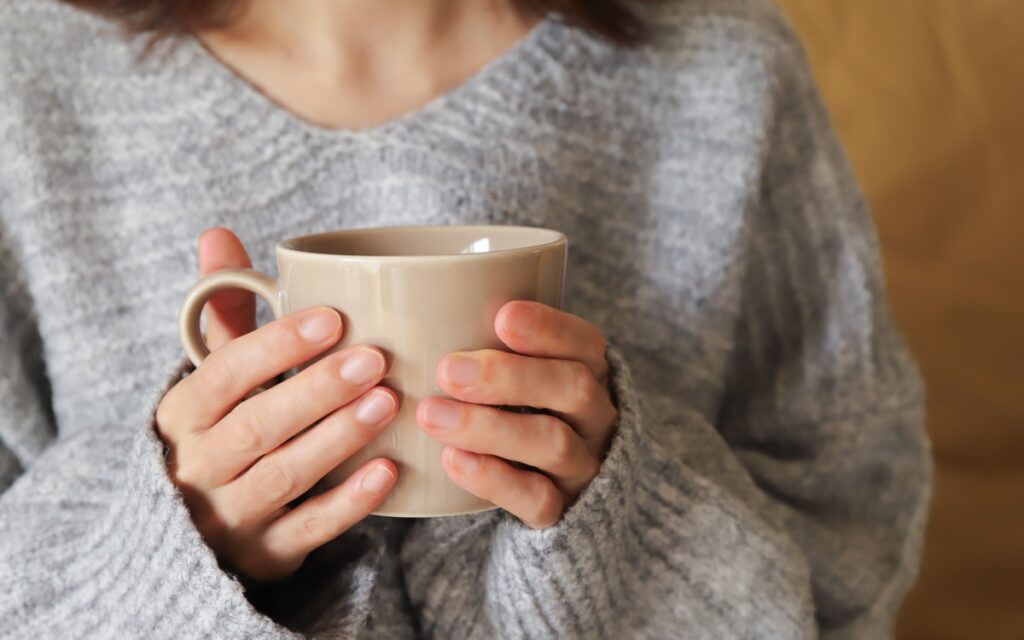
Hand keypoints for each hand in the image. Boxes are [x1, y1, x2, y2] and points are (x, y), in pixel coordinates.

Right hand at [155, 228, 400, 581]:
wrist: (191, 532)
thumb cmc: (219, 431)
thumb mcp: (212, 377)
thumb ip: (224, 315)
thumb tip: (218, 235)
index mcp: (182, 415)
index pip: (223, 374)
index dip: (275, 345)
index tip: (332, 317)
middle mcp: (199, 466)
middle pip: (256, 425)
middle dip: (316, 389)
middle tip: (375, 358)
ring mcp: (231, 515)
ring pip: (284, 475)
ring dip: (338, 437)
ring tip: (389, 401)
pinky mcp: (266, 552)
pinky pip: (308, 529)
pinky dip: (348, 503)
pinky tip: (389, 472)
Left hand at [416, 301, 618, 528]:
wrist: (548, 487)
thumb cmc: (518, 405)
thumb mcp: (515, 367)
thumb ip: (481, 338)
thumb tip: (403, 297)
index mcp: (589, 370)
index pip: (584, 343)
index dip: (549, 328)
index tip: (502, 316)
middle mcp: (595, 416)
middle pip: (572, 389)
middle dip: (509, 376)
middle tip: (448, 370)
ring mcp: (582, 466)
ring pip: (553, 444)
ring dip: (489, 427)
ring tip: (432, 416)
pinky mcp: (562, 510)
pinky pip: (537, 499)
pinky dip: (494, 479)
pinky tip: (453, 461)